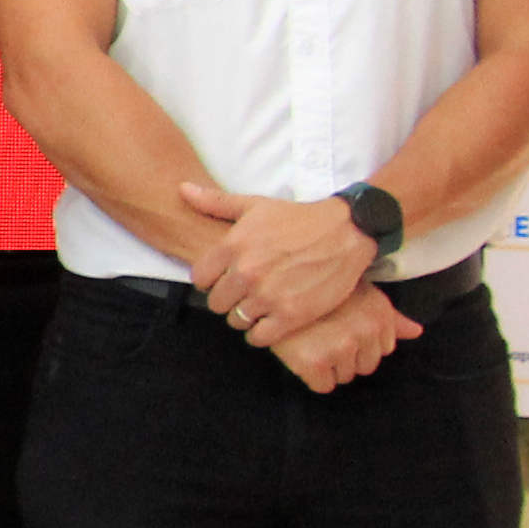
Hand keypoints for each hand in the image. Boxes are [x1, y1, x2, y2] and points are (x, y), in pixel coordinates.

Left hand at [181, 180, 377, 341]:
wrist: (346, 231)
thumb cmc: (299, 218)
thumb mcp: (255, 205)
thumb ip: (215, 202)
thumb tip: (182, 190)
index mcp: (233, 247)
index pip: (199, 279)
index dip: (211, 280)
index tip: (224, 278)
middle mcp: (247, 273)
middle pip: (216, 303)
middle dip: (228, 299)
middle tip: (244, 294)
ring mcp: (269, 296)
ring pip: (236, 321)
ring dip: (246, 316)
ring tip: (260, 306)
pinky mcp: (292, 315)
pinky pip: (259, 337)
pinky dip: (262, 333)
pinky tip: (271, 321)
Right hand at [261, 284, 419, 394]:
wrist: (272, 284)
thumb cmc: (316, 285)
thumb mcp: (358, 291)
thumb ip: (390, 316)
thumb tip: (417, 333)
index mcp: (379, 314)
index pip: (383, 348)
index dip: (362, 342)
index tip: (341, 329)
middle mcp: (366, 331)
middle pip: (366, 366)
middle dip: (347, 356)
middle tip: (323, 336)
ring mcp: (341, 347)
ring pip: (345, 376)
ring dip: (329, 366)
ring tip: (311, 342)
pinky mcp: (315, 362)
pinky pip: (323, 385)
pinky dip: (312, 375)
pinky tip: (301, 353)